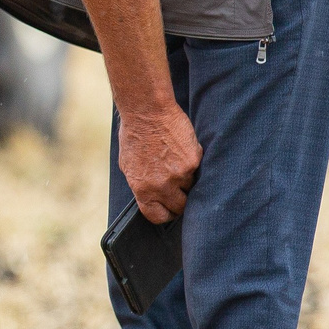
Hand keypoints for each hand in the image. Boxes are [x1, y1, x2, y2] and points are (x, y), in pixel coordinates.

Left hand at [119, 100, 199, 222]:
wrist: (147, 111)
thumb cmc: (135, 135)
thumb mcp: (129, 166)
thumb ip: (142, 185)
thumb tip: (152, 198)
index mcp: (143, 189)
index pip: (158, 216)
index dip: (165, 213)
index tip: (169, 208)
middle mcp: (162, 185)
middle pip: (181, 207)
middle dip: (181, 200)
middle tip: (180, 189)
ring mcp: (180, 174)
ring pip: (192, 187)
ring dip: (188, 179)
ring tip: (179, 162)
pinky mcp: (193, 161)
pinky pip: (199, 169)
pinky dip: (194, 163)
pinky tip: (184, 150)